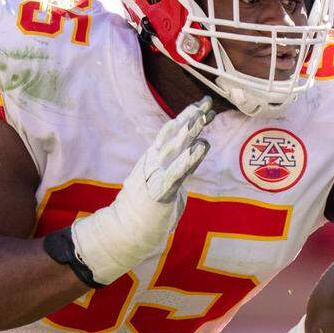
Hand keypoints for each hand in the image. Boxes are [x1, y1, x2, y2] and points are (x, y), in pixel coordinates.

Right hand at [71, 97, 213, 283]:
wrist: (125, 230)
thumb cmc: (147, 207)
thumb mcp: (165, 180)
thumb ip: (178, 166)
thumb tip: (193, 152)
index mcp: (154, 158)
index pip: (171, 132)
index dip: (186, 116)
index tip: (202, 104)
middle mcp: (154, 162)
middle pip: (175, 135)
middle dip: (191, 117)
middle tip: (207, 102)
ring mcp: (156, 174)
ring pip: (176, 148)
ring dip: (190, 132)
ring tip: (204, 118)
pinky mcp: (161, 190)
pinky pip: (178, 171)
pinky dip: (190, 158)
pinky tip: (201, 147)